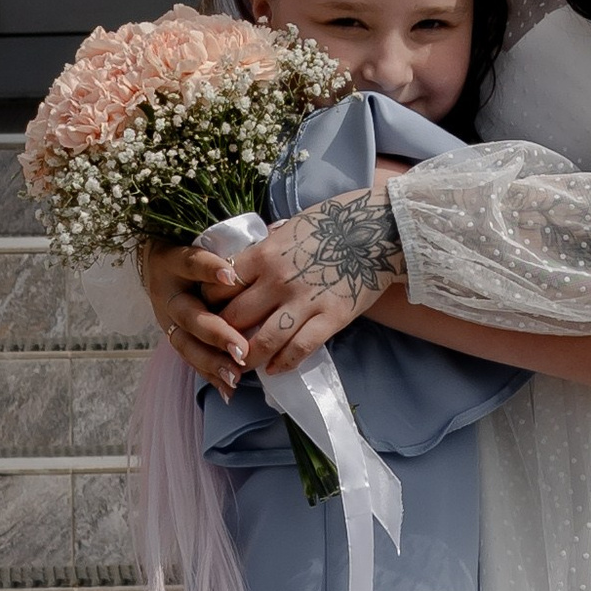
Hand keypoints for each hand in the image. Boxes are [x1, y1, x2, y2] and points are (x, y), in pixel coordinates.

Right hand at [140, 240, 246, 390]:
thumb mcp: (206, 240)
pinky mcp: (173, 338)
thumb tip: (278, 229)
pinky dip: (211, 375)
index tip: (232, 277)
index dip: (208, 271)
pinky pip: (191, 360)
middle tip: (240, 347)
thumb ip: (235, 245)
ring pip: (186, 344)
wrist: (158, 264)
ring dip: (212, 361)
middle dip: (215, 333)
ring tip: (236, 375)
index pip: (191, 263)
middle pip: (188, 315)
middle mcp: (168, 293)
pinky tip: (230, 390)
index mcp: (174, 261)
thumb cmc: (194, 249)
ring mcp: (167, 320)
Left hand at [216, 169, 405, 371]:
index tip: (212, 311)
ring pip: (263, 342)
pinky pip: (300, 348)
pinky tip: (275, 369)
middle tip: (221, 344)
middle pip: (235, 318)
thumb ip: (265, 250)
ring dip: (247, 359)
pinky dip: (283, 363)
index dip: (210, 303)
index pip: (220, 286)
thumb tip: (243, 265)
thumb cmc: (334, 221)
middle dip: (223, 335)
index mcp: (264, 254)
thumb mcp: (289, 227)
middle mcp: (278, 280)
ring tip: (242, 367)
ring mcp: (305, 301)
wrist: (380, 227)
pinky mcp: (332, 317)